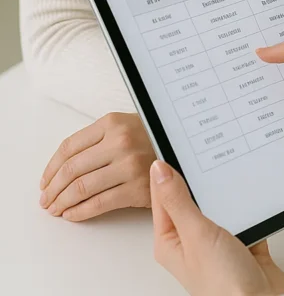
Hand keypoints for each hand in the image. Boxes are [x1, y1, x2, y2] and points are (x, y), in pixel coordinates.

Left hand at [39, 112, 155, 220]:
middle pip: (72, 169)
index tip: (45, 181)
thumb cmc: (152, 139)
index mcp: (112, 123)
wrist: (185, 148)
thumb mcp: (126, 125)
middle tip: (45, 200)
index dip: (51, 168)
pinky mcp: (137, 188)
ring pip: (82, 188)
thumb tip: (64, 164)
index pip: (69, 147)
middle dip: (53, 189)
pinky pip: (99, 203)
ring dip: (62, 202)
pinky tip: (72, 215)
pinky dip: (80, 212)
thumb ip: (99, 138)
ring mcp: (129, 165)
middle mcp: (119, 142)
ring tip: (55, 209)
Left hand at [150, 160, 283, 295]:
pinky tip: (251, 190)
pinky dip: (248, 202)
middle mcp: (191, 240)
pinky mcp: (242, 242)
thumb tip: (159, 169)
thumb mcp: (196, 233)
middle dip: (199, 174)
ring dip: (226, 189)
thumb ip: (178, 200)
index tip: (173, 140)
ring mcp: (217, 242)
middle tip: (204, 147)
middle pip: (191, 197)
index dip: (166, 168)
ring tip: (229, 165)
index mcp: (171, 239)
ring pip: (219, 203)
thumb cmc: (222, 284)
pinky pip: (243, 213)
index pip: (163, 195)